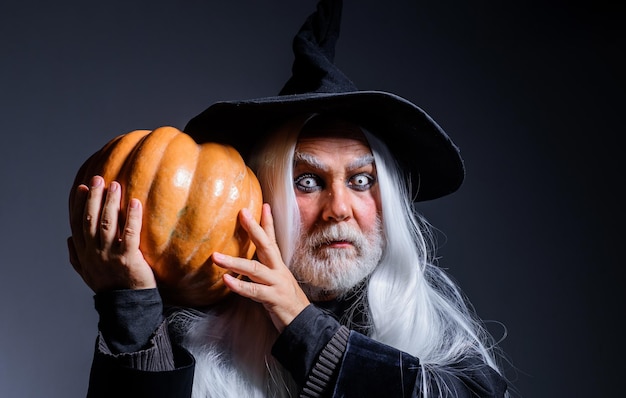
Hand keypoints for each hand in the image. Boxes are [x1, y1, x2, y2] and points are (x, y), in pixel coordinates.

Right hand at [67, 175, 155, 292]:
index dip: (79, 204)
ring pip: (108, 224)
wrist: (128, 308)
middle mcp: (94, 254)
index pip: (77, 224)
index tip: (83, 187)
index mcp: (83, 255)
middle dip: (94, 198)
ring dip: (111, 203)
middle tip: (99, 179)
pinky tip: (135, 203)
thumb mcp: (88, 275)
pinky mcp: (129, 259)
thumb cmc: (112, 289)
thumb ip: (76, 258)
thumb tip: (69, 239)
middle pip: (90, 220)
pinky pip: (130, 234)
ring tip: (116, 186)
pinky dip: (132, 217)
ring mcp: (110, 257)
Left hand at [212, 204, 309, 332]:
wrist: (303, 322)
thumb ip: (264, 269)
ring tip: (215, 257)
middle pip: (266, 245)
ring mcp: (276, 283)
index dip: (267, 222)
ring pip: (254, 269)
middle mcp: (278, 270)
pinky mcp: (272, 298)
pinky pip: (254, 291)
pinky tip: (226, 280)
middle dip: (255, 228)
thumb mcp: (277, 280)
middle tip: (242, 213)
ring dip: (234, 261)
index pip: (272, 239)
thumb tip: (246, 262)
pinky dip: (239, 285)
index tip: (262, 204)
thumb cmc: (286, 300)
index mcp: (278, 265)